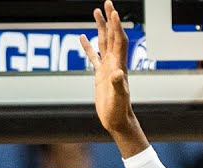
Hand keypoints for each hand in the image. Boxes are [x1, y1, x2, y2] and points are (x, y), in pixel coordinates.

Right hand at [79, 1, 136, 134]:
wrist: (117, 120)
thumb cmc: (119, 110)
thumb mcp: (119, 97)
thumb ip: (118, 84)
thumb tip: (116, 73)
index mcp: (119, 65)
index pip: (119, 40)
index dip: (116, 25)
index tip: (113, 10)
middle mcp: (114, 63)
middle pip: (112, 35)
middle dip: (110, 19)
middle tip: (107, 3)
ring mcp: (107, 67)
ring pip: (103, 42)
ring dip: (100, 27)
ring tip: (96, 12)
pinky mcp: (100, 75)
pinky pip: (93, 56)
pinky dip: (88, 46)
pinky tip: (82, 37)